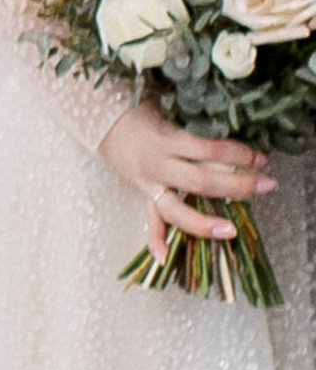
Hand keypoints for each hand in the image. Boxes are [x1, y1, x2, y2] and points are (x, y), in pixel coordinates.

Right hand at [98, 101, 275, 262]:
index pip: (209, 149)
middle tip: (266, 184)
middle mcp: (157, 165)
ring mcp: (149, 183)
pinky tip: (164, 258)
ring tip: (232, 231)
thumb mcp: (172, 111)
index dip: (239, 153)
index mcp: (166, 139)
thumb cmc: (143, 112)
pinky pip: (150, 219)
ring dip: (206, 223)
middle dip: (237, 185)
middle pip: (201, 182)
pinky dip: (155, 239)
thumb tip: (238, 144)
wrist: (103, 122)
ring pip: (177, 210)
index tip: (260, 156)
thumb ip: (200, 128)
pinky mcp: (144, 194)